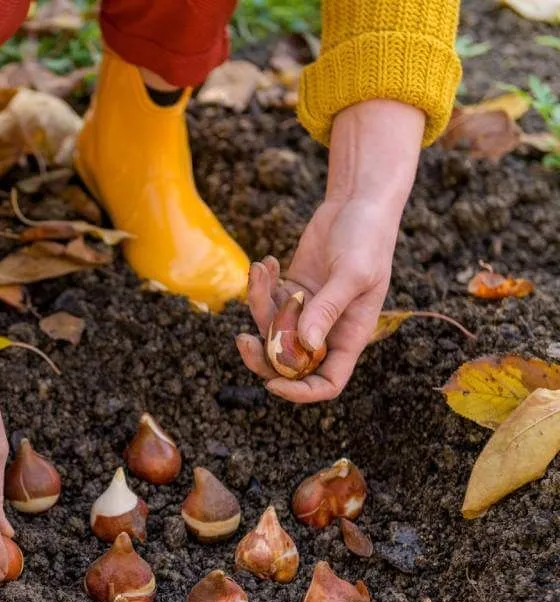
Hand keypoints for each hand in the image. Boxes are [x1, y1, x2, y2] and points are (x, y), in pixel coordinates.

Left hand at [236, 99, 425, 402]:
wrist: (357, 204)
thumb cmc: (366, 237)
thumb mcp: (352, 273)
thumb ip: (328, 308)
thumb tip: (305, 344)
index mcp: (349, 337)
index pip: (326, 382)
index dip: (300, 392)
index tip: (272, 385)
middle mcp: (327, 330)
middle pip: (289, 365)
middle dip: (262, 356)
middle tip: (242, 339)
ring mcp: (306, 311)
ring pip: (270, 330)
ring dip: (258, 305)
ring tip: (263, 270)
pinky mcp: (291, 291)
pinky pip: (266, 302)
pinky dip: (260, 286)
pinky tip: (266, 263)